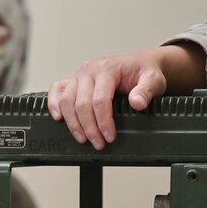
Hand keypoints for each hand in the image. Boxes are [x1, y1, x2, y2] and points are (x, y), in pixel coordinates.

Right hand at [47, 48, 174, 149]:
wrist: (139, 64)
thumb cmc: (143, 72)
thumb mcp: (153, 80)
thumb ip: (146, 91)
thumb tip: (137, 103)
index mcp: (107, 69)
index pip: (100, 99)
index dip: (103, 121)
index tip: (109, 136)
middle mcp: (89, 70)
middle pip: (81, 103)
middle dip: (89, 127)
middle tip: (98, 143)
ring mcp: (79, 75)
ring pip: (66, 100)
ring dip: (73, 123)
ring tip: (83, 138)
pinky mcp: (73, 80)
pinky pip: (57, 89)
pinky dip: (53, 104)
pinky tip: (59, 118)